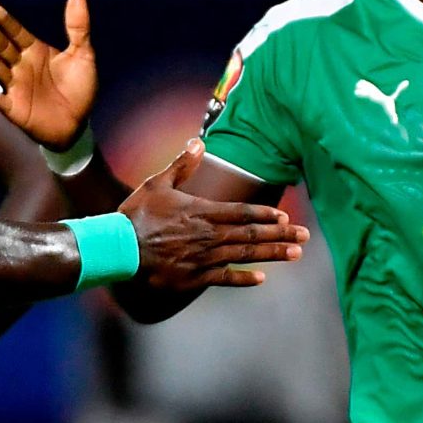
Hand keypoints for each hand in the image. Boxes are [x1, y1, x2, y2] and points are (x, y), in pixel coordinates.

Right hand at [0, 0, 96, 150]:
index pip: (15, 31)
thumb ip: (78, 28)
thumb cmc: (79, 89)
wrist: (78, 125)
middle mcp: (19, 64)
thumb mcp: (83, 55)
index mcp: (34, 50)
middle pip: (0, 45)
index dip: (3, 20)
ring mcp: (14, 85)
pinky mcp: (12, 107)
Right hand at [119, 141, 307, 290]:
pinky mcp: (193, 277)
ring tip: (295, 254)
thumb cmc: (136, 214)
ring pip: (244, 256)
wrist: (118, 248)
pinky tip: (261, 278)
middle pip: (251, 235)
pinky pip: (224, 279)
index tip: (285, 217)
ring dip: (272, 255)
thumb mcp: (157, 183)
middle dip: (280, 235)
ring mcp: (203, 258)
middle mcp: (208, 236)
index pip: (242, 212)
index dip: (265, 214)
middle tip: (304, 237)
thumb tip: (198, 143)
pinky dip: (243, 279)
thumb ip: (181, 165)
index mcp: (202, 212)